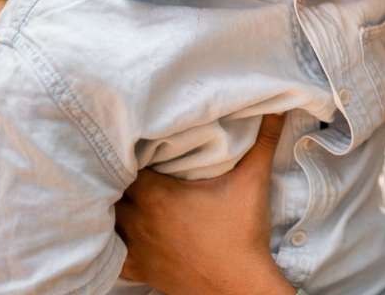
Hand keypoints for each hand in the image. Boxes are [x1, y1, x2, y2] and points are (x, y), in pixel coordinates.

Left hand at [115, 114, 294, 294]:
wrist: (238, 285)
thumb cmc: (242, 233)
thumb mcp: (253, 180)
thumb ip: (264, 140)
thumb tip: (277, 108)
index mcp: (157, 195)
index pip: (125, 163)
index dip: (128, 149)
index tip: (137, 138)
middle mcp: (138, 220)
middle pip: (110, 190)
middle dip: (115, 175)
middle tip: (127, 161)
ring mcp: (136, 248)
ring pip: (106, 221)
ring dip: (112, 207)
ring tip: (120, 193)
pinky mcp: (140, 269)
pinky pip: (111, 256)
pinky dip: (110, 244)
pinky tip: (119, 234)